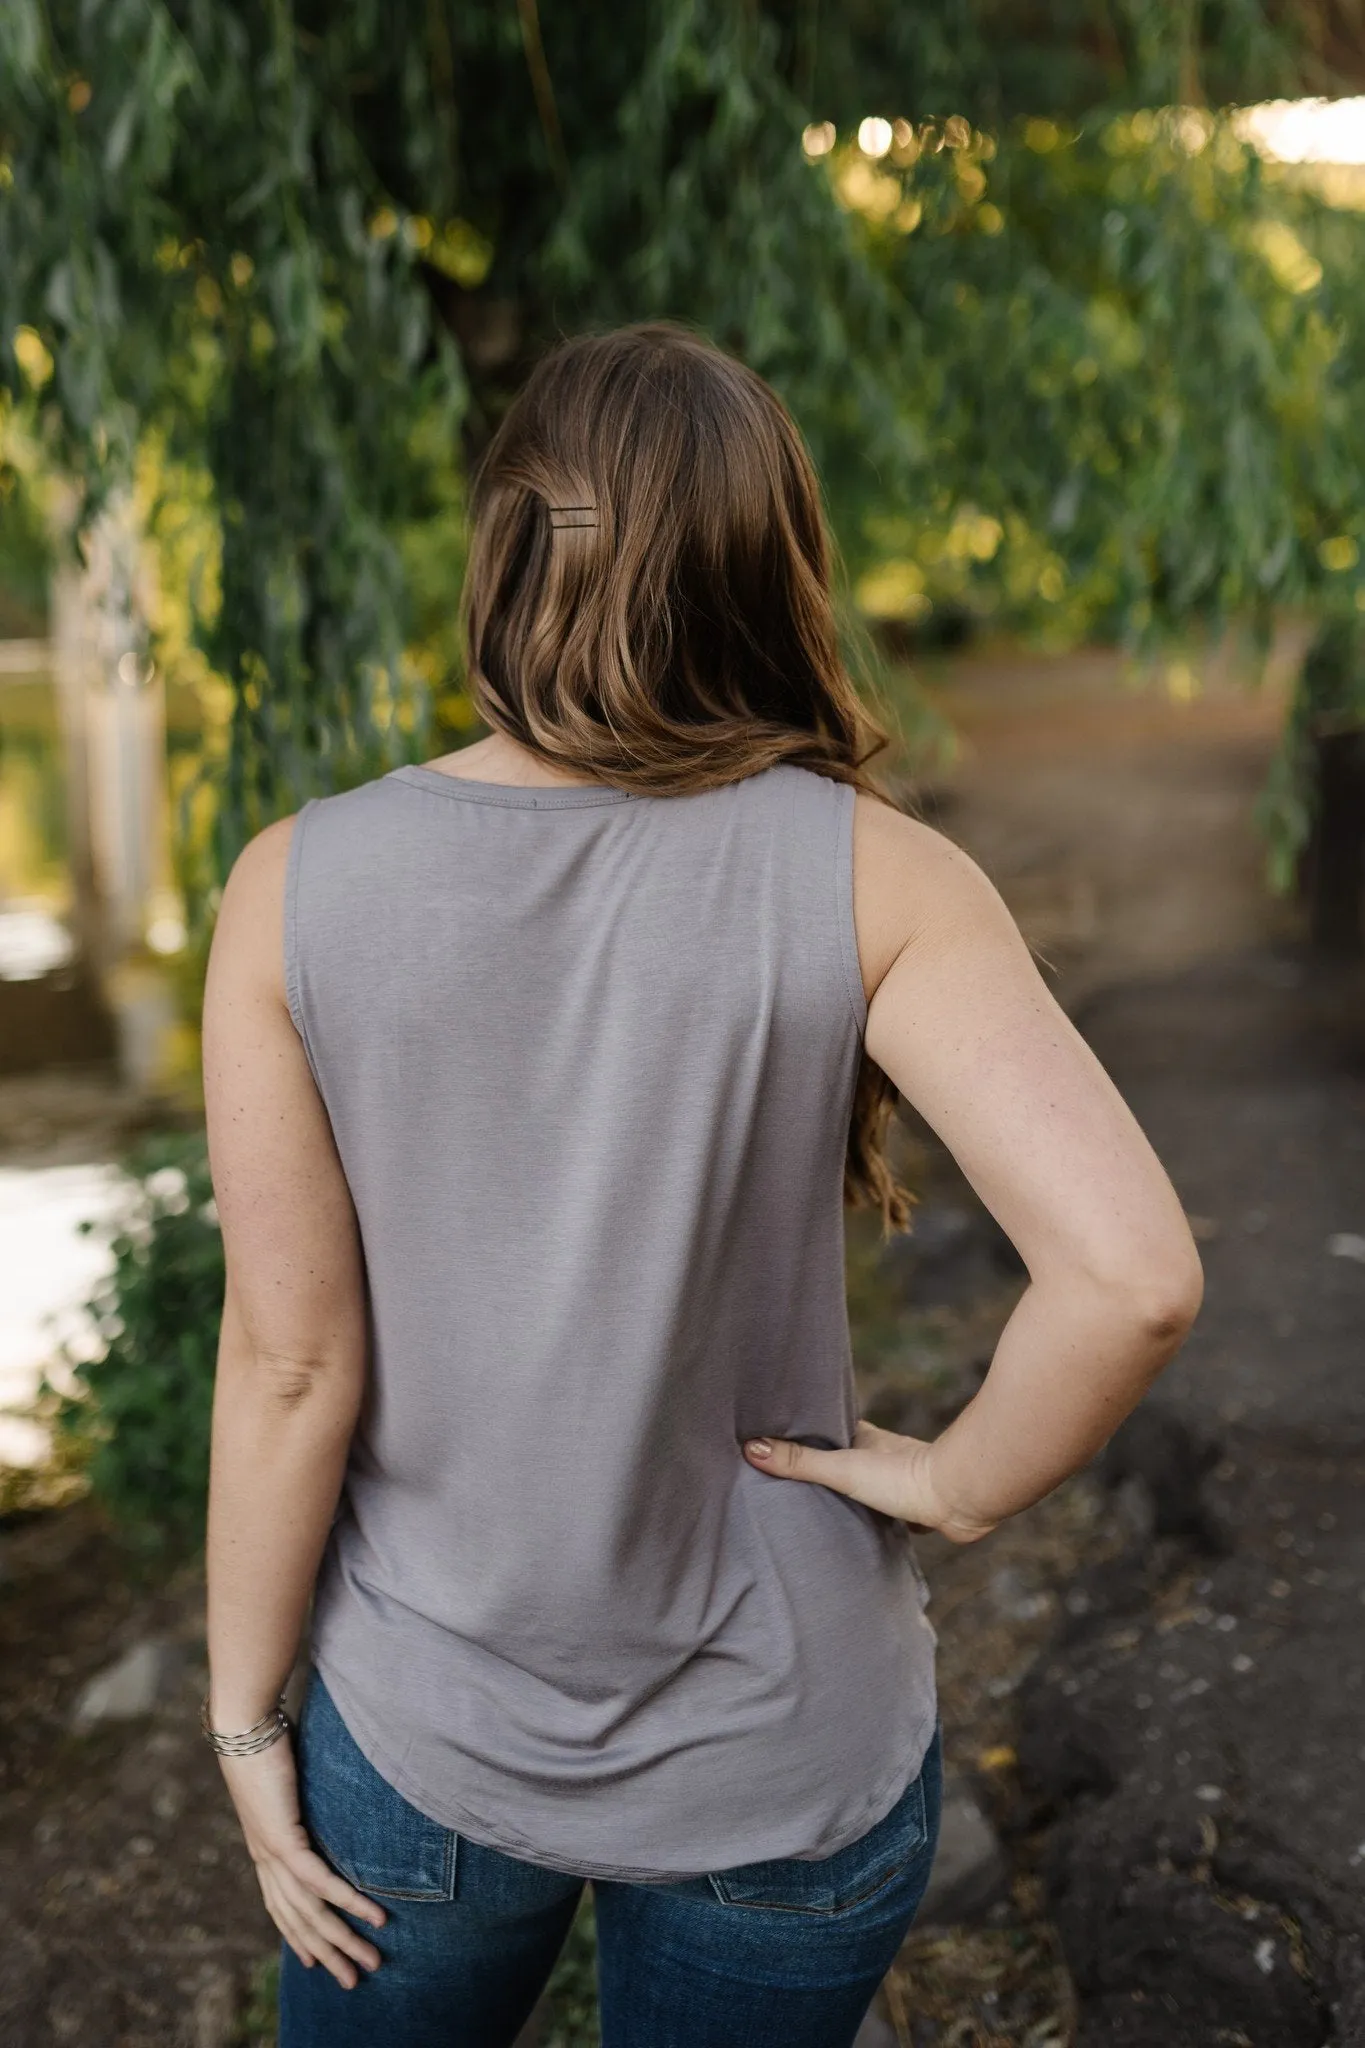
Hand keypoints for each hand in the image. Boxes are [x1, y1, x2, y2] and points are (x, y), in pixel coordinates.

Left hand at [218, 1734, 385, 1988]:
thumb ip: (301, 1797)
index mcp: (263, 1847)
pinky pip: (319, 1880)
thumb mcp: (286, 1779)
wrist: (243, 1725)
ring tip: (371, 1959)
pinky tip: (372, 1915)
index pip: (280, 1907)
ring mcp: (272, 1852)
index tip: (316, 1962)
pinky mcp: (283, 1838)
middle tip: (354, 1980)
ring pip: (310, 1911)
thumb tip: (321, 1793)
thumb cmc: (264, 1741)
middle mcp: (264, 1858)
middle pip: (298, 1921)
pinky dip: (347, 1900)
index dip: (298, 1936)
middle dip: (328, 1953)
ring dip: (343, 1939)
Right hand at [743, 1420, 996, 1543]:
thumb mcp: (842, 1468)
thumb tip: (750, 1448)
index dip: (806, 1432)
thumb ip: (799, 1462)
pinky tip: (861, 1531)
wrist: (960, 1497)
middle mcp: (882, 1456)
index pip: (828, 1430)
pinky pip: (886, 1514)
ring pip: (866, 1486)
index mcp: (864, 1438)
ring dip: (849, 1495)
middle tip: (791, 1477)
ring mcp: (899, 1483)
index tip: (779, 1435)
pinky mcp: (915, 1510)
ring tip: (818, 1507)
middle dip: (824, 1467)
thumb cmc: (903, 1477)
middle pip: (846, 1458)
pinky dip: (872, 1519)